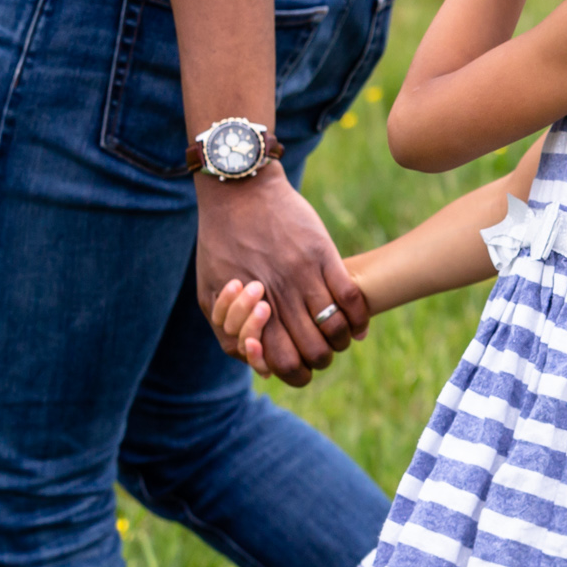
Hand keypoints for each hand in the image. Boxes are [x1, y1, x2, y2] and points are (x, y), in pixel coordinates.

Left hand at [194, 167, 366, 386]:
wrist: (239, 192)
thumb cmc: (220, 243)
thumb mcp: (208, 292)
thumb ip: (227, 330)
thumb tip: (257, 361)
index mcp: (254, 311)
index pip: (284, 364)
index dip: (295, 373)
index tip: (298, 363)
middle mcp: (281, 298)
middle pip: (314, 353)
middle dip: (320, 360)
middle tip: (319, 349)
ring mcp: (305, 276)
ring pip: (336, 330)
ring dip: (340, 341)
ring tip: (337, 336)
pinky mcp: (323, 254)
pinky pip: (351, 297)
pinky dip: (359, 318)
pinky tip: (356, 323)